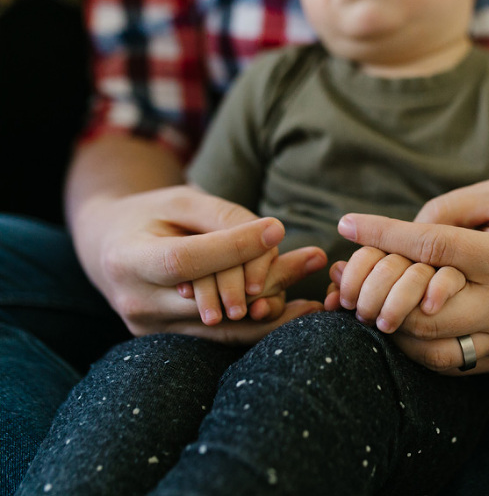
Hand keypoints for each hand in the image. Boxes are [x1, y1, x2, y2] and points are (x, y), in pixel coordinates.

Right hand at [75, 185, 325, 342]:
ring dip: (275, 307)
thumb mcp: (180, 201)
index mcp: (128, 260)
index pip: (185, 260)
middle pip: (212, 298)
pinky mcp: (173, 345)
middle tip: (316, 257)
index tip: (277, 229)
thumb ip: (223, 216)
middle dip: (267, 279)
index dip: (232, 248)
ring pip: (226, 328)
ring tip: (318, 290)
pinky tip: (300, 311)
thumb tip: (274, 235)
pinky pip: (226, 339)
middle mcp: (137, 303)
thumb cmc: (151, 216)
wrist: (113, 250)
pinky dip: (263, 324)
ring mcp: (154, 332)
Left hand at [336, 178, 488, 373]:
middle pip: (425, 311)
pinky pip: (452, 365)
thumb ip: (449, 210)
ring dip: (392, 326)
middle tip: (351, 278)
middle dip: (379, 293)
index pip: (434, 248)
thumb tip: (399, 236)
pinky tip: (401, 324)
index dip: (384, 234)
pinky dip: (417, 347)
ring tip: (369, 303)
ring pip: (433, 348)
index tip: (348, 224)